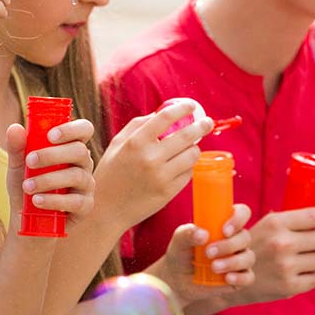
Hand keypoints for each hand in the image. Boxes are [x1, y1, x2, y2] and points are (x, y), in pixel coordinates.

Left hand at [6, 119, 95, 225]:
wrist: (26, 221)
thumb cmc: (26, 186)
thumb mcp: (17, 166)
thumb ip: (16, 147)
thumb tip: (14, 128)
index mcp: (70, 147)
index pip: (84, 130)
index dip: (71, 129)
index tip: (50, 135)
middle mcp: (83, 164)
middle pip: (80, 151)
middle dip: (53, 154)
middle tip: (30, 161)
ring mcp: (87, 186)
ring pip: (77, 176)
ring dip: (49, 180)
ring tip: (27, 186)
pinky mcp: (85, 207)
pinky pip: (76, 201)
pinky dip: (54, 201)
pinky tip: (37, 201)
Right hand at [93, 102, 213, 229]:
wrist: (106, 209)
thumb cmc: (111, 173)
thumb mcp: (117, 144)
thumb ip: (138, 125)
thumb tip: (161, 113)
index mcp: (136, 142)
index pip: (166, 117)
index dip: (183, 108)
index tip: (191, 105)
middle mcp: (150, 158)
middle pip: (186, 135)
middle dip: (201, 126)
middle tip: (207, 122)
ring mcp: (161, 177)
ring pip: (192, 155)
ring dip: (194, 148)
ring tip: (191, 147)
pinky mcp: (168, 192)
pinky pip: (188, 173)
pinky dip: (187, 166)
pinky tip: (180, 165)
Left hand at [148, 204, 254, 306]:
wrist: (177, 280)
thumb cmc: (181, 253)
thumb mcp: (179, 241)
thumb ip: (187, 233)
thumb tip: (203, 234)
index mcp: (224, 224)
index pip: (242, 213)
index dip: (238, 218)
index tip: (224, 230)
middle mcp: (235, 240)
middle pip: (245, 237)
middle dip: (228, 245)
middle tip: (208, 252)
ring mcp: (239, 259)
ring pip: (248, 257)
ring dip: (232, 262)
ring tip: (213, 267)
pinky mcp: (239, 277)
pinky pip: (248, 277)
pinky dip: (240, 278)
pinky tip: (228, 278)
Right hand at [228, 207, 314, 305]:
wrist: (228, 276)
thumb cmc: (253, 246)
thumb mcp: (266, 225)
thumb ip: (292, 221)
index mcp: (277, 223)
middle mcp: (282, 243)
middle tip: (310, 242)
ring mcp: (286, 266)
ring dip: (311, 259)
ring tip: (296, 259)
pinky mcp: (289, 286)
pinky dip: (308, 276)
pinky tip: (294, 272)